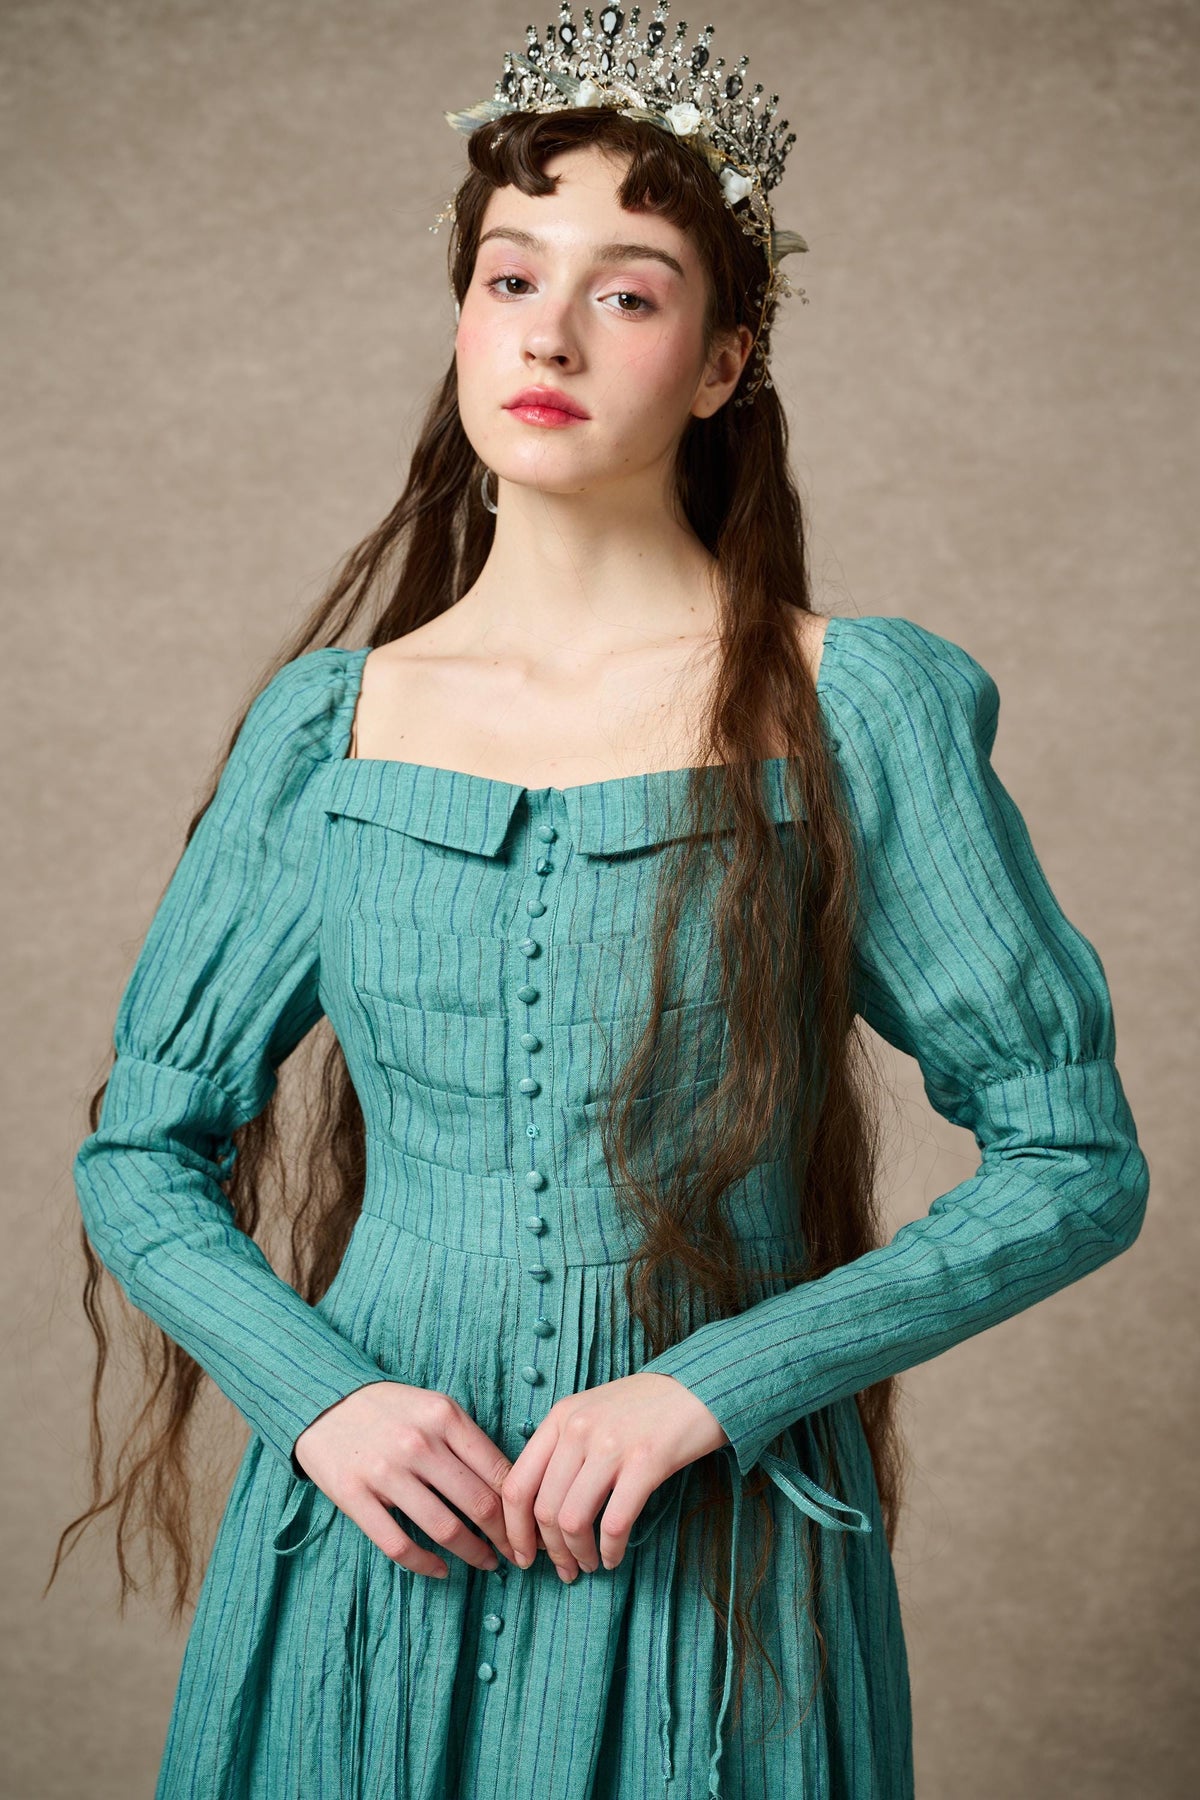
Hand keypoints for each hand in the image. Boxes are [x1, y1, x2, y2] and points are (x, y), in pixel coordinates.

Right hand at [293, 1380, 550, 1579]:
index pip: (498, 1471)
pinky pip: (399, 1545)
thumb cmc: (392, 1409)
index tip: (531, 1529)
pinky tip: (441, 1570)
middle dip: (505, 1538)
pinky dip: (426, 1565)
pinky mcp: (354, 1496)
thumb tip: (512, 1486)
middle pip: (479, 1504)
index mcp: (445, 1417)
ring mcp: (385, 1471)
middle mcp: (418, 1442)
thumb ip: (469, 1441)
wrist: (326, 1400)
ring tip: (487, 1564)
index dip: (521, 1508)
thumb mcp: (435, 1408)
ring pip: (444, 1529)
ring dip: (473, 1554)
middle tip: (517, 1555)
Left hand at [498, 1372, 728, 1581]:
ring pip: (573, 1520)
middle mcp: (579, 1429)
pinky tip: (614, 1557)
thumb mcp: (592, 1412)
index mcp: (560, 1417)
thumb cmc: (645, 1406)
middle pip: (543, 1509)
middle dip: (550, 1551)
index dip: (514, 1529)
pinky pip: (615, 1522)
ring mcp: (612, 1444)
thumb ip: (564, 1448)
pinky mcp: (647, 1461)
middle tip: (564, 1570)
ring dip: (578, 1554)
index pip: (517, 1483)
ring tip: (589, 1564)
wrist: (699, 1385)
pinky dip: (610, 1549)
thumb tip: (540, 1509)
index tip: (523, 1554)